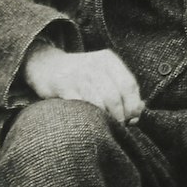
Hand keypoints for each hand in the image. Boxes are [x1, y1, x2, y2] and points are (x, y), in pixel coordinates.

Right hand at [22, 41, 144, 124]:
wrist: (46, 65)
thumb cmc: (82, 75)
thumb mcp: (104, 75)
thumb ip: (122, 90)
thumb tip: (140, 111)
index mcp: (108, 60)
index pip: (129, 85)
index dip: (133, 105)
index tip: (132, 119)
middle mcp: (95, 65)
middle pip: (115, 96)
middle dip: (120, 116)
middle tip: (118, 125)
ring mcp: (78, 75)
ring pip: (99, 102)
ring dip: (105, 118)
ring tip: (105, 124)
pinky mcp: (62, 86)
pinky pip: (81, 106)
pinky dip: (88, 116)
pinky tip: (89, 120)